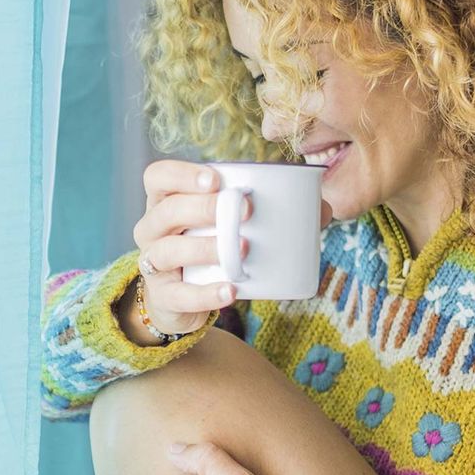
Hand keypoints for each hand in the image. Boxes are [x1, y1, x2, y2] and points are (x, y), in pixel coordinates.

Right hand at [134, 158, 333, 335]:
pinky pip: (180, 295)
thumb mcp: (231, 225)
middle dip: (205, 207)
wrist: (184, 300)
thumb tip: (322, 207)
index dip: (181, 174)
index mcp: (166, 201)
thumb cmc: (212, 247)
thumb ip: (275, 212)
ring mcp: (152, 264)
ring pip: (168, 251)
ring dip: (206, 247)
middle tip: (247, 210)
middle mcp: (152, 229)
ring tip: (243, 249)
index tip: (216, 180)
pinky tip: (231, 291)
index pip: (157, 176)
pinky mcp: (164, 297)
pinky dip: (206, 294)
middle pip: (167, 211)